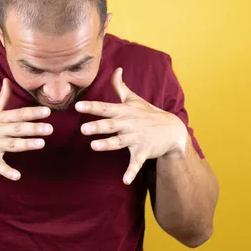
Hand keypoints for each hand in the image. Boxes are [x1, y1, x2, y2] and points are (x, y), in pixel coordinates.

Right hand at [0, 78, 52, 180]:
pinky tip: (17, 176)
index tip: (48, 112)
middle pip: (17, 128)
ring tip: (41, 144)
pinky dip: (7, 171)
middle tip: (50, 128)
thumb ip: (2, 97)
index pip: (18, 114)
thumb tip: (8, 80)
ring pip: (11, 145)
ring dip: (26, 144)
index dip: (33, 113)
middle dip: (33, 128)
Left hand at [75, 67, 187, 184]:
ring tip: (94, 146)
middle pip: (110, 125)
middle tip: (82, 129)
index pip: (105, 108)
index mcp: (125, 112)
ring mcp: (136, 138)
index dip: (92, 107)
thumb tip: (116, 70)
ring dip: (108, 144)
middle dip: (97, 126)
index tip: (78, 106)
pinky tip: (124, 180)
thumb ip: (120, 87)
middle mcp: (129, 124)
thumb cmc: (148, 113)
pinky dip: (131, 172)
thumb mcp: (134, 99)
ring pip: (120, 142)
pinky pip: (136, 163)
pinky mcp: (143, 151)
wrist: (173, 130)